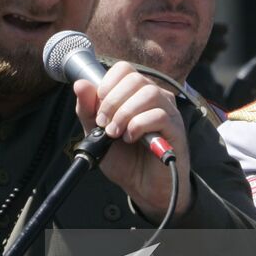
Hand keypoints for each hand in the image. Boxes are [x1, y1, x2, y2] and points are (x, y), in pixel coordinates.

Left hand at [72, 61, 189, 220]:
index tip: (98, 109)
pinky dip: (138, 126)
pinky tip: (130, 139)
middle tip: (105, 124)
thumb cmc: (123, 157)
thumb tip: (80, 84)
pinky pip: (158, 115)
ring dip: (125, 113)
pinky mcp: (175, 128)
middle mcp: (155, 96)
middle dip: (112, 101)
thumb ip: (87, 109)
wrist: (141, 186)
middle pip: (135, 78)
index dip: (107, 85)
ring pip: (148, 93)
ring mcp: (168, 111)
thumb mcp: (96, 132)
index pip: (124, 69)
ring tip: (116, 133)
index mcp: (135, 93)